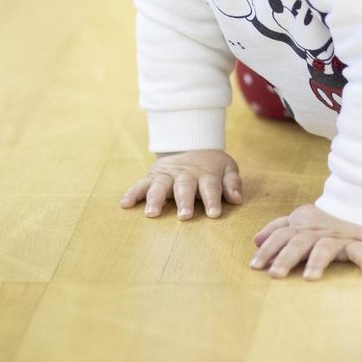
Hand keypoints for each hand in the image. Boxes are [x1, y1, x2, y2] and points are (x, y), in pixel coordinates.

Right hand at [119, 149, 243, 219]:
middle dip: (183, 201)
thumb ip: (232, 183)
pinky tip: (125, 204)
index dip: (212, 200)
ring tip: (152, 213)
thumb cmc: (211, 166)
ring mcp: (166, 175)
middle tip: (184, 216)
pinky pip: (140, 185)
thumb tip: (237, 199)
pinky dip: (132, 193)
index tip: (214, 214)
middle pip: (184, 187)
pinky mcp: (152, 176)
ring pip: (160, 186)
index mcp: (204, 174)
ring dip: (155, 199)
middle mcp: (184, 174)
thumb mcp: (227, 168)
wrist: (191, 145)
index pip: (210, 187)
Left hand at [250, 203, 361, 279]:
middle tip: (275, 274)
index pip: (280, 236)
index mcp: (300, 226)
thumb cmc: (323, 222)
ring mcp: (336, 237)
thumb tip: (255, 240)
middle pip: (298, 243)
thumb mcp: (299, 221)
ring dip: (317, 261)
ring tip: (310, 277)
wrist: (358, 207)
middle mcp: (316, 232)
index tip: (254, 266)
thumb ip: (277, 229)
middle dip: (285, 258)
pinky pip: (360, 251)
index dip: (267, 249)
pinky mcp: (357, 242)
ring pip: (324, 248)